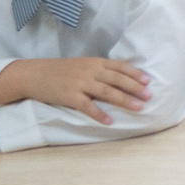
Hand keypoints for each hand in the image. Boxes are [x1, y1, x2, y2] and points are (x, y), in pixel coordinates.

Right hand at [7, 56, 152, 122]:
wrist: (34, 74)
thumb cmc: (60, 70)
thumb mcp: (82, 65)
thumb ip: (99, 70)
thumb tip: (119, 78)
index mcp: (95, 62)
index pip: (120, 66)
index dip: (135, 74)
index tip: (148, 81)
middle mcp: (90, 71)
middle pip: (118, 79)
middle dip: (135, 88)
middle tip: (149, 96)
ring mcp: (80, 83)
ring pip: (107, 92)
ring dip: (124, 100)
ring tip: (138, 107)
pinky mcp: (69, 96)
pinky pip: (88, 106)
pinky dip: (100, 114)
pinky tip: (110, 121)